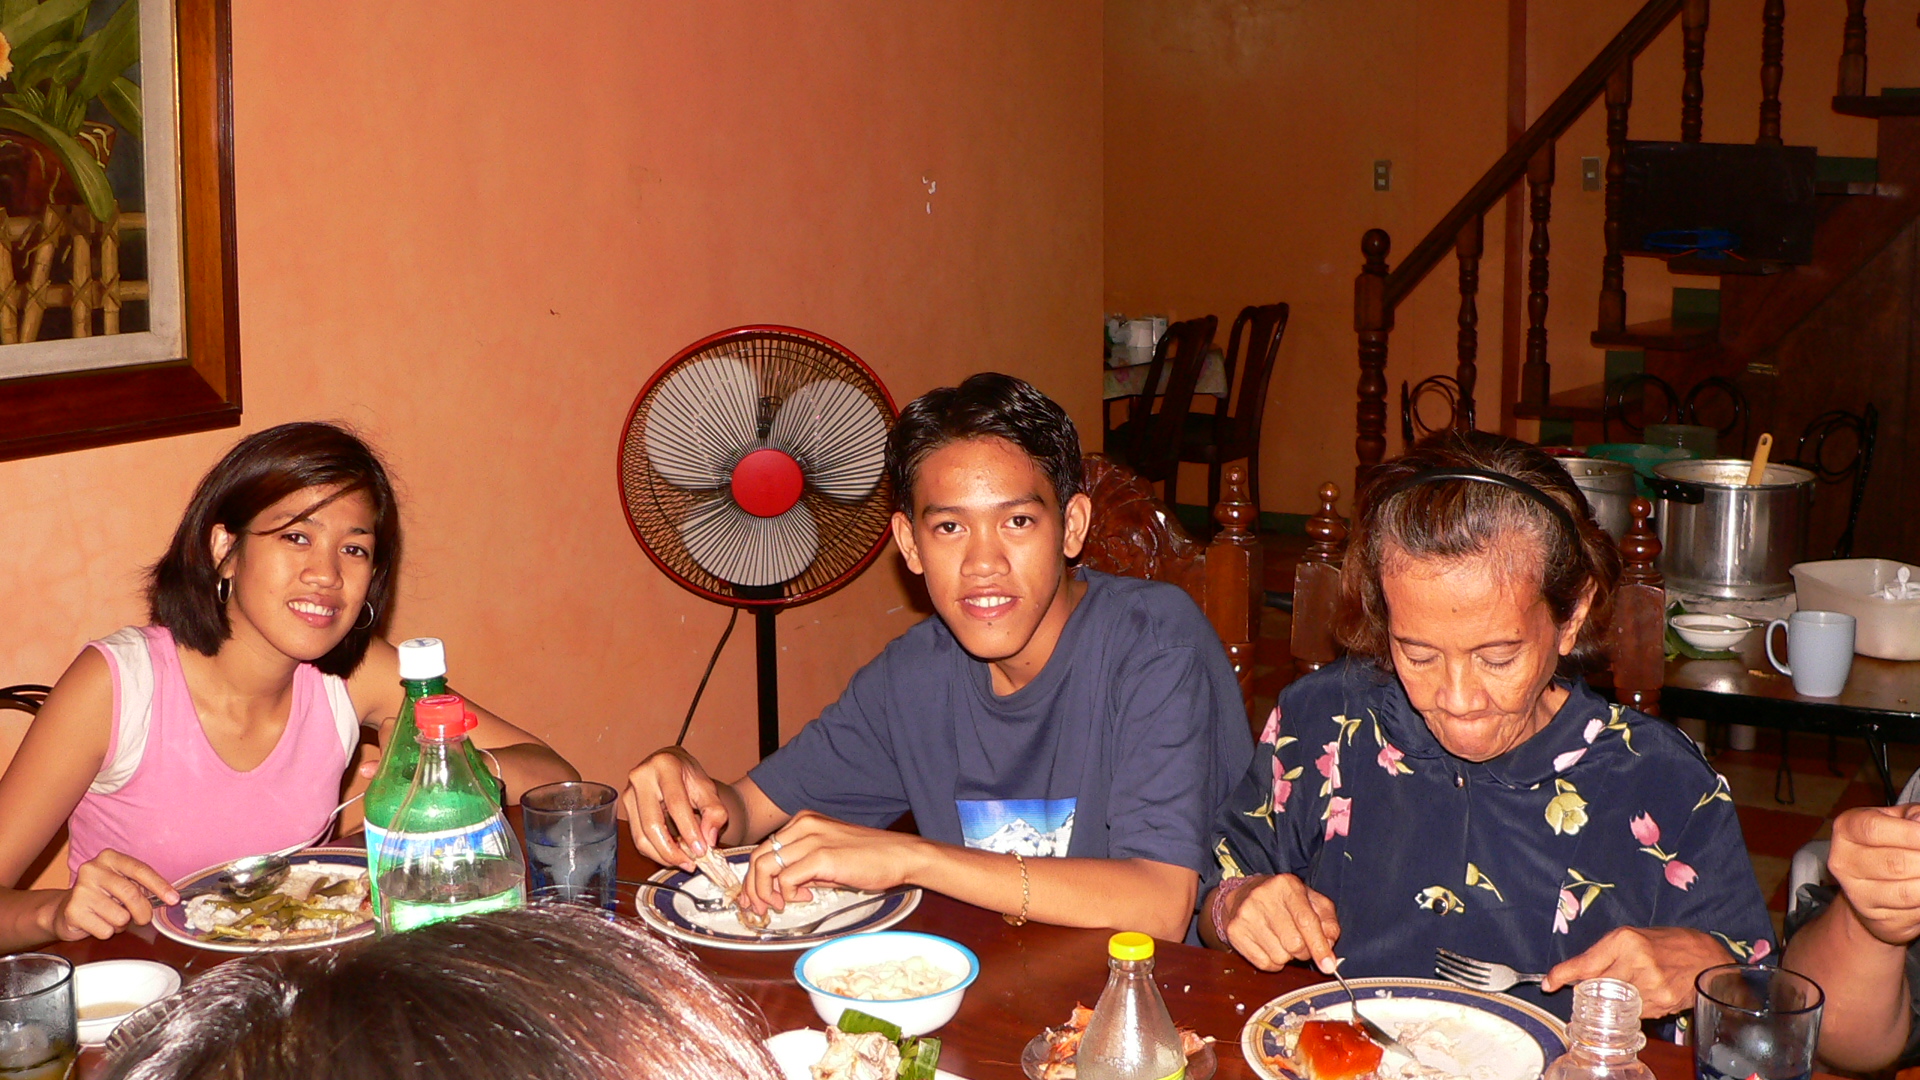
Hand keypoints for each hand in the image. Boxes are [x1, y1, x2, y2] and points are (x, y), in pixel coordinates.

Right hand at [49, 849, 176, 940]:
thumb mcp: (123, 883)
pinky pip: (105, 930)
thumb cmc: (102, 896)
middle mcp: (93, 869)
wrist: (65, 909)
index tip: (173, 899)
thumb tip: (170, 898)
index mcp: (109, 858)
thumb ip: (142, 886)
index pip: (140, 870)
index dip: (160, 886)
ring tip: (111, 917)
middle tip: (143, 919)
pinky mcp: (73, 911)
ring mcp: (80, 890)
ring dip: (122, 924)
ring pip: (120, 916)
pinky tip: (97, 923)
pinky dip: (107, 932)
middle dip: (144, 912)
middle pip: (132, 894)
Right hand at [622, 747, 727, 870]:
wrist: (670, 764)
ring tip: (683, 861)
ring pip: (641, 836)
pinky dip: (655, 851)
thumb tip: (707, 839)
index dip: (688, 830)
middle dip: (672, 850)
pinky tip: (671, 854)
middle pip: (652, 824)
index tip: (700, 850)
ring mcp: (629, 792)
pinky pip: (638, 837)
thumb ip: (714, 812)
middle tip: (690, 862)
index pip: (676, 804)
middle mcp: (641, 777)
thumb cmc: (687, 774)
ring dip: (663, 855)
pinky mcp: (626, 807)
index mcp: (665, 765)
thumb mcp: (707, 787)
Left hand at [739, 811, 924, 913]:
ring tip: (782, 906)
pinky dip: (789, 894)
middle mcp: (803, 825)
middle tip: (760, 909)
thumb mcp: (828, 857)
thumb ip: (803, 868)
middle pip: (757, 858)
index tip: (755, 899)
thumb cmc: (869, 858)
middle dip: (753, 889)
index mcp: (803, 822)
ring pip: (765, 867)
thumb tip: (780, 889)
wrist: (900, 855)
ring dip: (766, 893)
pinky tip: (806, 898)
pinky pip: (787, 879)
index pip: (764, 849)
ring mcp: (811, 838)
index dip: (754, 878)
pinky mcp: (821, 856)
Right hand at [1218, 874, 1340, 972]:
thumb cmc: (1282, 900)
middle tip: (1301, 944)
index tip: (1328, 965)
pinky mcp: (1234, 932)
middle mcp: (1263, 897)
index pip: (1307, 922)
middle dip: (1304, 951)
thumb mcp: (1310, 901)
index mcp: (1286, 885)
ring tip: (1282, 940)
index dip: (1320, 947)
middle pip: (1294, 944)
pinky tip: (1270, 946)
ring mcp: (1246, 915)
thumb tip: (1330, 945)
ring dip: (1287, 956)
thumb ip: (1327, 921)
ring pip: (1279, 957)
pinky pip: (1264, 963)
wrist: (1242, 895)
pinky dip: (1273, 962)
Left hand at [1543, 926, 1733, 1015]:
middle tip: (1595, 988)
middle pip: (1597, 986)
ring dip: (1615, 1000)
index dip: (1563, 974)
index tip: (1548, 983)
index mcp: (1625, 939)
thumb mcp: (1632, 937)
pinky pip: (1635, 1012)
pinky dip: (1634, 1007)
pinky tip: (1646, 993)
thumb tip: (1576, 973)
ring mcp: (1650, 983)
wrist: (1706, 957)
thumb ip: (1603, 954)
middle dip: (1591, 990)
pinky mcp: (1662, 1002)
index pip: (1585, 962)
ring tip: (1631, 985)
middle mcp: (1636, 960)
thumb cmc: (1667, 943)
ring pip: (1615, 1002)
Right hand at [1827, 803, 1919, 946]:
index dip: (1910, 833)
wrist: (1874, 886)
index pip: (1874, 830)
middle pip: (1895, 863)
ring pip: (1907, 892)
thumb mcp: (1899, 820)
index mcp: (1846, 829)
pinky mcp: (1877, 919)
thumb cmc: (1892, 844)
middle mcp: (1844, 862)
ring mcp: (1858, 894)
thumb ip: (1913, 816)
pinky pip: (1914, 913)